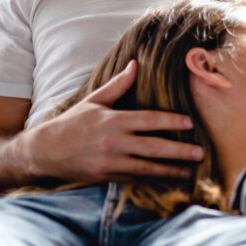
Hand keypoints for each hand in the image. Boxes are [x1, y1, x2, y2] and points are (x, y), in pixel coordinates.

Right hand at [24, 60, 203, 182]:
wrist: (45, 152)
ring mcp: (111, 162)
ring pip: (147, 168)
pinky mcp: (107, 177)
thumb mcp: (93, 101)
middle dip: (179, 151)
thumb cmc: (72, 123)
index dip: (171, 121)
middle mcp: (114, 142)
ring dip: (171, 171)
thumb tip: (135, 64)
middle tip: (200, 153)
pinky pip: (136, 179)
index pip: (149, 120)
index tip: (191, 123)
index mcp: (113, 120)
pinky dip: (154, 180)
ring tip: (191, 172)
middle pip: (153, 147)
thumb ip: (118, 85)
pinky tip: (170, 181)